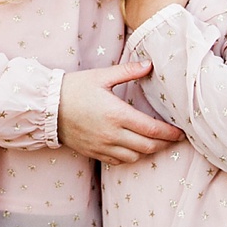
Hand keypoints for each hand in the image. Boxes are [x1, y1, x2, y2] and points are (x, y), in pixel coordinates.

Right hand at [57, 63, 184, 165]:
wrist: (45, 107)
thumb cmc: (73, 88)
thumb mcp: (101, 76)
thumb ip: (127, 71)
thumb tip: (149, 65)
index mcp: (118, 114)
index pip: (153, 130)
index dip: (171, 133)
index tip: (181, 132)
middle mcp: (112, 134)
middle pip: (148, 146)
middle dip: (164, 144)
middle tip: (173, 138)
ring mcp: (102, 146)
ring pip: (135, 156)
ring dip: (147, 151)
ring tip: (153, 142)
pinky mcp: (93, 152)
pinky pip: (118, 161)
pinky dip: (130, 157)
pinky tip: (132, 148)